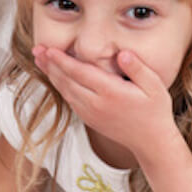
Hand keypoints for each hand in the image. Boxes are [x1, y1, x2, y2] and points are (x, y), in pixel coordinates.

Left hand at [32, 46, 177, 159]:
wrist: (150, 142)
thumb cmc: (155, 111)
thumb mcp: (154, 87)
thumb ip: (138, 69)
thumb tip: (123, 54)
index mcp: (110, 93)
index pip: (80, 73)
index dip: (62, 60)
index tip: (49, 49)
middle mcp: (96, 104)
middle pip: (67, 81)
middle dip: (50, 64)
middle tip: (37, 49)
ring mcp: (91, 113)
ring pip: (65, 91)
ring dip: (51, 74)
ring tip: (40, 59)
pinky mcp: (89, 119)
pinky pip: (70, 100)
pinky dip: (59, 86)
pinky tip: (54, 76)